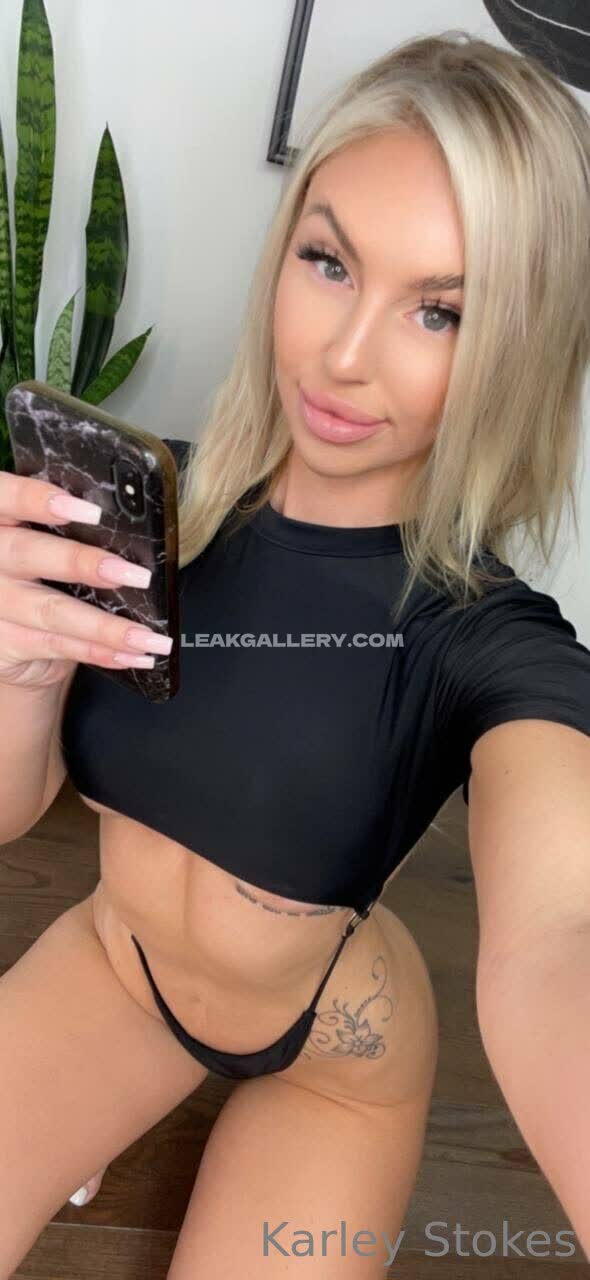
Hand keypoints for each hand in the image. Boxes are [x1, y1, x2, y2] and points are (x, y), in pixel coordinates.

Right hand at [0, 470, 169, 689]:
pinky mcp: (5, 643)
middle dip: (84, 563)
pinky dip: (101, 652)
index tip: (89, 510)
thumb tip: (134, 531)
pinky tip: (133, 654)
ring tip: (148, 635)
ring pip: (52, 611)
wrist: (11, 637)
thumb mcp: (42, 541)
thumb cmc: (37, 575)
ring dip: (107, 626)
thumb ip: (67, 529)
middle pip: (28, 554)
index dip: (38, 499)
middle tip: (136, 575)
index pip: (5, 497)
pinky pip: (59, 646)